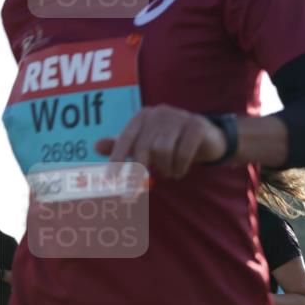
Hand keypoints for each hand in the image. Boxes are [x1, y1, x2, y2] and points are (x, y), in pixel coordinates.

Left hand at [96, 105, 227, 178]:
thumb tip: (96, 146)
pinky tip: (180, 171)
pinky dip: (180, 166)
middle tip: (135, 191)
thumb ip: (124, 146)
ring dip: (165, 168)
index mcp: (143, 116)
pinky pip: (184, 151)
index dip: (117, 159)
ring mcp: (180, 117)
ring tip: (169, 174)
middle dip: (141, 172)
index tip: (110, 180)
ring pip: (164, 150)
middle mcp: (159, 113)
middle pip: (144, 147)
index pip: (126, 139)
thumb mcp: (147, 143)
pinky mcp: (197, 125)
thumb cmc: (172, 141)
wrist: (208, 137)